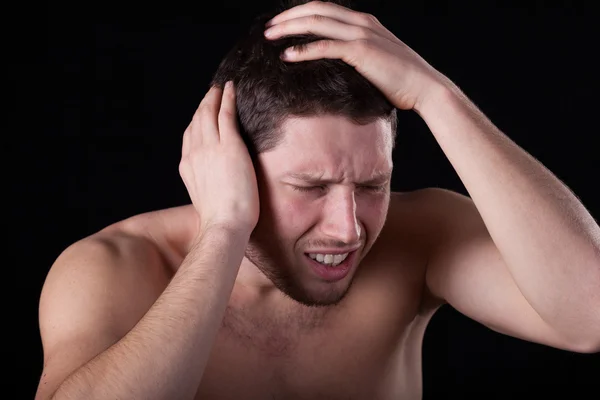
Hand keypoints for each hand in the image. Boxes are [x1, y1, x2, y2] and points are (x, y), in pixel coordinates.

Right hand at [179, 82, 259, 233]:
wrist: (224, 225)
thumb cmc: (221, 221)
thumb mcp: (205, 200)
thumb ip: (206, 185)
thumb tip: (215, 183)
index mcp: (187, 167)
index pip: (190, 137)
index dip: (196, 121)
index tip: (202, 113)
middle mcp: (195, 153)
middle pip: (196, 121)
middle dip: (204, 104)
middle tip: (212, 92)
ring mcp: (210, 148)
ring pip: (209, 113)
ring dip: (214, 96)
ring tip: (220, 87)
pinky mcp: (229, 145)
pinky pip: (226, 114)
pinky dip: (227, 98)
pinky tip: (231, 88)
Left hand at [264, 1, 448, 110]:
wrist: (425, 88)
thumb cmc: (402, 81)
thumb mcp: (377, 60)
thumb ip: (357, 55)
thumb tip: (337, 65)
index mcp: (364, 22)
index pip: (324, 8)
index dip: (299, 12)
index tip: (281, 23)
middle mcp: (361, 23)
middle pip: (315, 10)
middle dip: (288, 16)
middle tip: (268, 28)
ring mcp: (361, 35)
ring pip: (316, 23)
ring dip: (289, 28)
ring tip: (269, 36)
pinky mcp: (361, 52)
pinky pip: (325, 47)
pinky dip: (303, 50)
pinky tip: (286, 56)